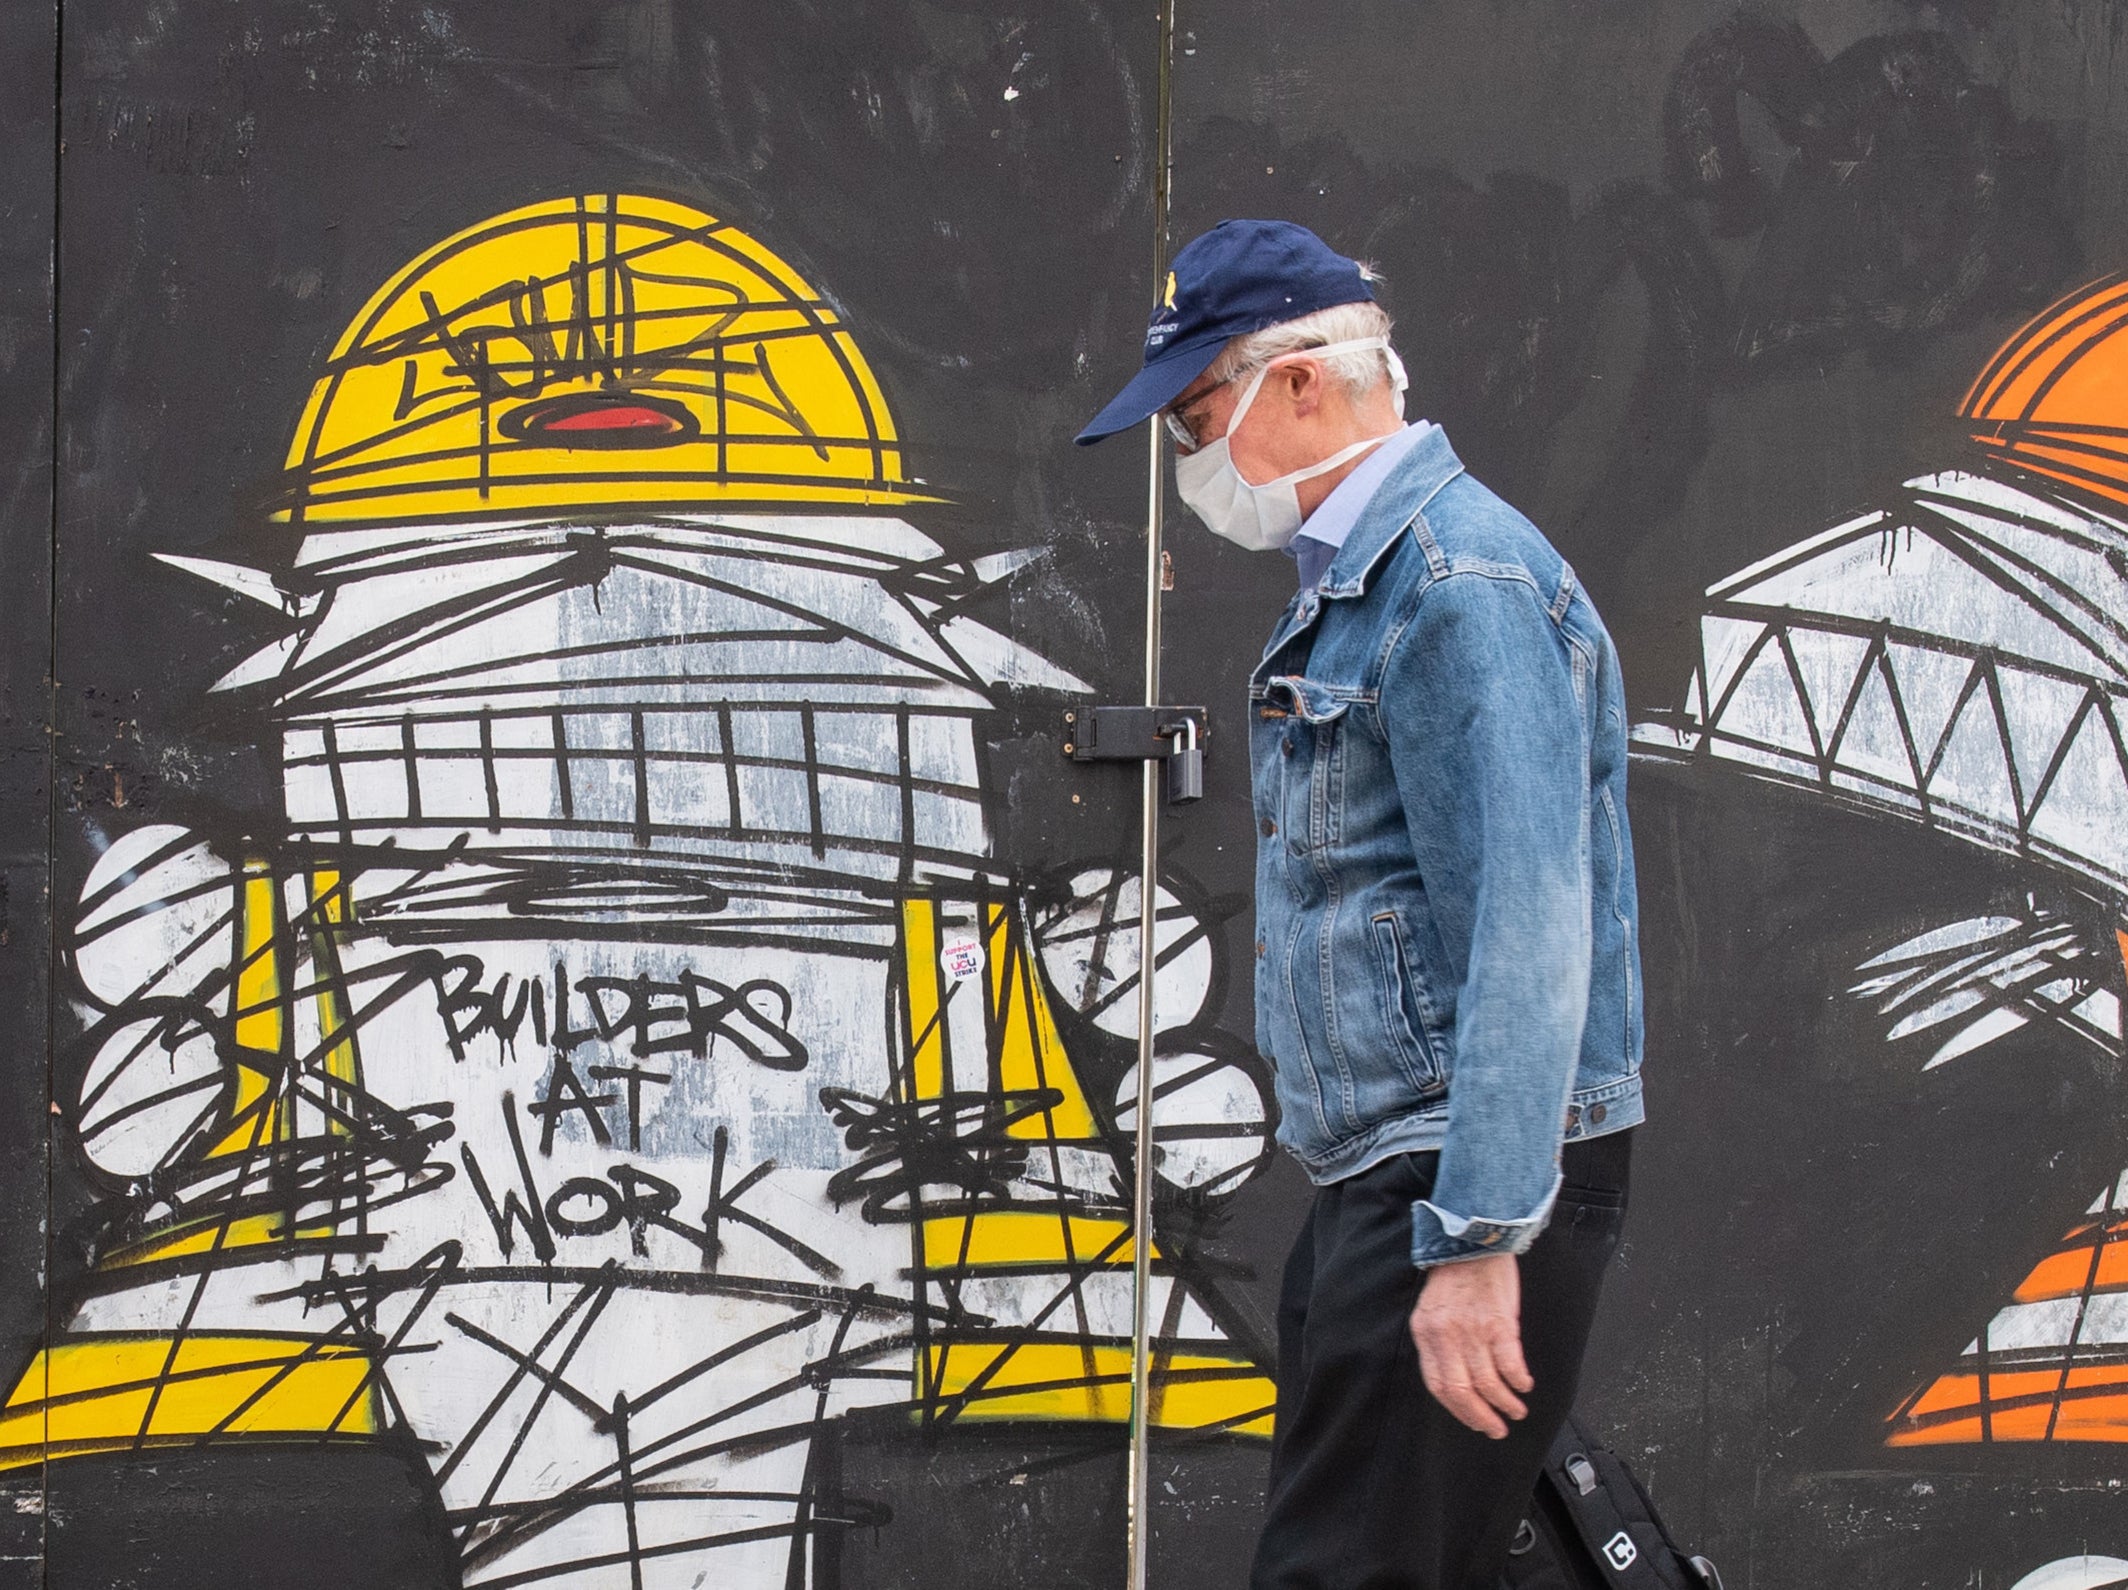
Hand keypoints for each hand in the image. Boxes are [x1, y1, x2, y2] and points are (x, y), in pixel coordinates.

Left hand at [1408, 1253, 1531, 1438]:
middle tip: (1496, 1429)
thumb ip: (1439, 1342)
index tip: (1473, 1421)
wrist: (1473, 1240)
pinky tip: (1524, 1385)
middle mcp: (1446, 1336)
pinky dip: (1518, 1381)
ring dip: (1505, 1404)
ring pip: (1488, 1383)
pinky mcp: (1499, 1322)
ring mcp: (1472, 1330)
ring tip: (1516, 1410)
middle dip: (1481, 1418)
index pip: (1438, 1385)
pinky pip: (1510, 1364)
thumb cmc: (1455, 1274)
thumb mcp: (1433, 1309)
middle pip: (1461, 1391)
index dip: (1458, 1410)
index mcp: (1426, 1333)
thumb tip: (1456, 1377)